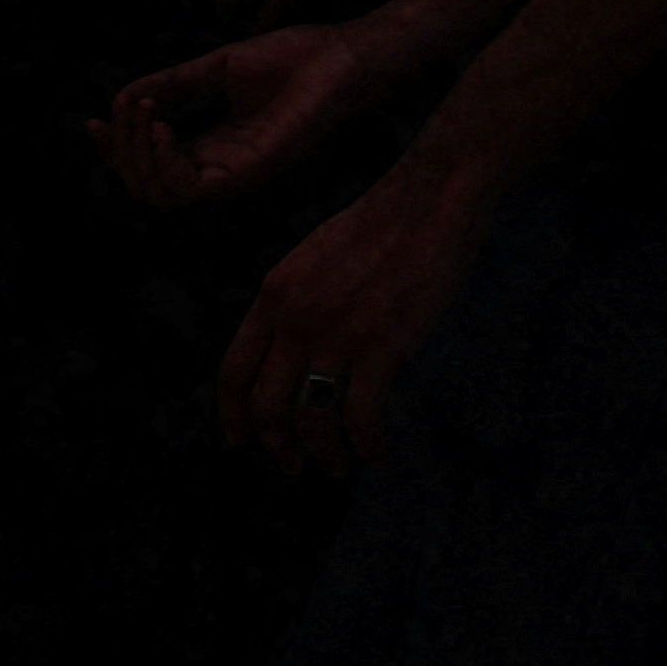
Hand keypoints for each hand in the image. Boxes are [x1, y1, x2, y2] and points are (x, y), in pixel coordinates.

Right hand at [99, 23, 374, 208]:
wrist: (340, 58)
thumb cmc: (293, 59)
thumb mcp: (217, 67)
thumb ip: (173, 84)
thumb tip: (124, 97)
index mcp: (211, 146)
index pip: (149, 164)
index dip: (115, 149)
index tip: (94, 120)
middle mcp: (218, 168)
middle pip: (145, 185)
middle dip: (121, 150)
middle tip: (123, 108)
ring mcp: (233, 175)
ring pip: (159, 193)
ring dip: (138, 155)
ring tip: (145, 113)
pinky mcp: (247, 174)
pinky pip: (187, 188)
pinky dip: (164, 161)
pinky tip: (163, 127)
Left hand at [215, 153, 499, 476]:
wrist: (434, 197)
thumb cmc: (382, 227)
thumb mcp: (313, 259)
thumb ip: (292, 305)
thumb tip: (286, 354)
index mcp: (273, 297)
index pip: (234, 372)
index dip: (233, 415)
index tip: (240, 441)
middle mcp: (295, 320)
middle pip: (266, 406)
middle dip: (276, 447)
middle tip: (292, 466)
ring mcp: (337, 334)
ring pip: (310, 420)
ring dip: (322, 455)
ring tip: (337, 468)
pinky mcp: (383, 345)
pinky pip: (360, 416)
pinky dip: (365, 444)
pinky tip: (375, 454)